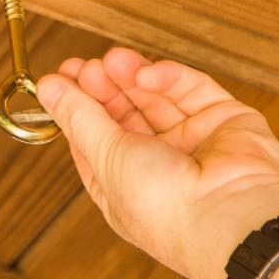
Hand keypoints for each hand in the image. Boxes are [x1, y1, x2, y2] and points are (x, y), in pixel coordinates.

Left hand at [37, 47, 278, 278]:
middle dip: (103, 88)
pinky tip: (144, 72)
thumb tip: (49, 87)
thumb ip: (79, 117)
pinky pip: (192, 90)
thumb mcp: (106, 157)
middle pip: (124, 115)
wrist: (229, 217)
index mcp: (126, 187)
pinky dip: (167, 77)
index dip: (78, 108)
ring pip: (156, 98)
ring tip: (111, 60)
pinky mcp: (226, 121)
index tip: (59, 79)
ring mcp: (195, 143)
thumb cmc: (164, 207)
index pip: (95, 140)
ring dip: (130, 76)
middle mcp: (161, 166)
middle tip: (84, 66)